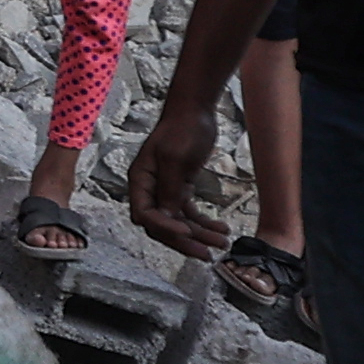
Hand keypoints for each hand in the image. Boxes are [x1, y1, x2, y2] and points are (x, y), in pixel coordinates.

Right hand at [124, 88, 231, 258]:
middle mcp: (149, 189)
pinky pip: (189, 213)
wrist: (195, 110)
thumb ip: (170, 188)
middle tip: (207, 253)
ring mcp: (165, 190)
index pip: (145, 215)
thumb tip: (168, 217)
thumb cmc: (182, 127)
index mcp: (140, 180)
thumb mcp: (175, 157)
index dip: (164, 227)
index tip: (187, 231)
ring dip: (200, 234)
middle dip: (185, 240)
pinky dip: (204, 223)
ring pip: (179, 222)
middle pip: (162, 225)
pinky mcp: (180, 187)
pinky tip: (222, 228)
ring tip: (223, 242)